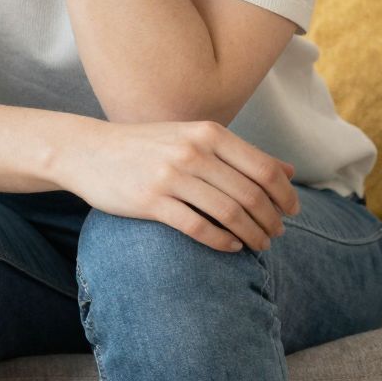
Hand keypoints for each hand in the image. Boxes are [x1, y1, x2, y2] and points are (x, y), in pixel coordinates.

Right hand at [57, 119, 300, 251]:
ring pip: (229, 214)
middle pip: (250, 195)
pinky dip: (222, 242)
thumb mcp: (194, 138)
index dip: (284, 195)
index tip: (293, 212)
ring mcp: (170, 176)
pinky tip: (231, 247)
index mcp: (207, 133)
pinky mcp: (151, 201)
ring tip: (259, 246)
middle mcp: (192, 151)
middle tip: (276, 235)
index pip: (263, 168)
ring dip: (252, 235)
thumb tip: (288, 171)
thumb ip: (240, 154)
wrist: (88, 151)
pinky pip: (198, 228)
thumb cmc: (147, 146)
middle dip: (271, 220)